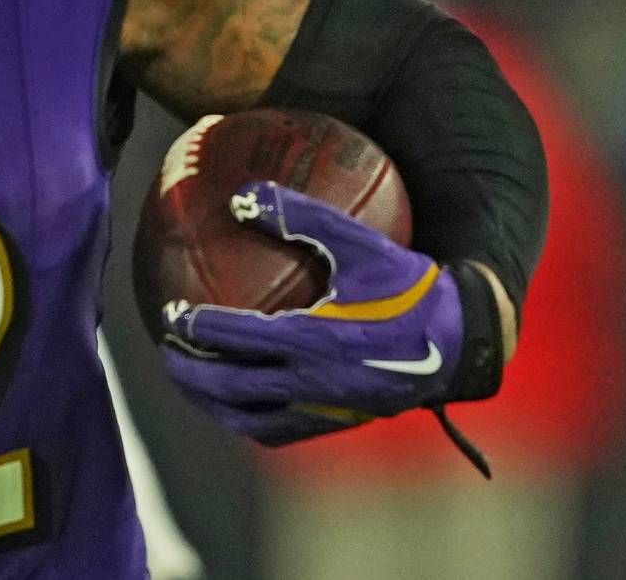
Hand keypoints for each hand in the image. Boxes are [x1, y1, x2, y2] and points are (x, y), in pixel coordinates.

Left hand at [158, 182, 467, 445]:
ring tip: (188, 381)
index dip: (196, 327)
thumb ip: (302, 215)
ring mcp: (325, 410)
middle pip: (231, 386)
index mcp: (315, 340)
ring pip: (250, 419)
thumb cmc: (408, 287)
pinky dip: (247, 419)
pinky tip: (235, 402)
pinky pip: (278, 432)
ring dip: (211, 402)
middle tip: (165, 350)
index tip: (169, 313)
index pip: (238, 338)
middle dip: (190, 371)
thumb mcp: (360, 243)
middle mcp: (314, 383)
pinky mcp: (338, 424)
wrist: (460, 342)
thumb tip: (243, 194)